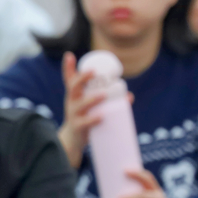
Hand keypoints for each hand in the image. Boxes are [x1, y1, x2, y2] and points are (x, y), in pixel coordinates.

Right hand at [57, 51, 104, 168]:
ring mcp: (73, 114)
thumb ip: (109, 100)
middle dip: (82, 78)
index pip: (69, 79)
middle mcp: (71, 102)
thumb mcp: (89, 106)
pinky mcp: (77, 127)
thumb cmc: (84, 118)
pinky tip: (101, 117)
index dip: (67, 67)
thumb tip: (129, 96)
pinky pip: (84, 122)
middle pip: (72, 87)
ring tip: (103, 95)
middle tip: (93, 73)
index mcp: (74, 95)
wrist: (73, 141)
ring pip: (80, 104)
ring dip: (92, 99)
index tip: (69, 55)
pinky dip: (93, 119)